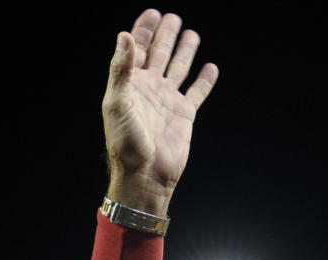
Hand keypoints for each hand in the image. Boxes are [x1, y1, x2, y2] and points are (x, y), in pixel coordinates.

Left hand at [102, 9, 217, 215]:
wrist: (145, 175)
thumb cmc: (126, 144)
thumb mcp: (117, 104)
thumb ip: (121, 70)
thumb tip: (124, 36)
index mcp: (130, 85)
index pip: (136, 50)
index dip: (143, 31)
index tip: (152, 13)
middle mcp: (149, 90)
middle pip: (158, 54)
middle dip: (164, 35)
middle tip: (172, 17)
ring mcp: (167, 101)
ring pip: (178, 68)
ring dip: (184, 51)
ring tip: (191, 34)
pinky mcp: (184, 114)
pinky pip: (197, 92)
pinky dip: (204, 80)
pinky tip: (210, 68)